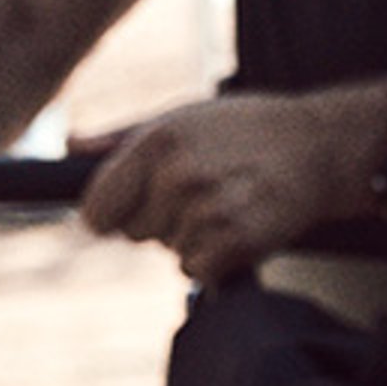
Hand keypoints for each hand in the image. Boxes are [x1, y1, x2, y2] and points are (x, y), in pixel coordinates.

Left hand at [77, 91, 365, 283]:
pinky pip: (198, 269)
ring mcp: (208, 209)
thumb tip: (69, 146)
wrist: (318, 144)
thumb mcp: (181, 116)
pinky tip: (238, 225)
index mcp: (157, 142)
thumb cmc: (244, 127)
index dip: (107, 213)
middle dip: (157, 219)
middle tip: (197, 191)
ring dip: (191, 238)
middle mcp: (178, 175)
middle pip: (132, 232)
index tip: (123, 210)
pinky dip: (214, 259)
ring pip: (168, 252)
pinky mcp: (238, 239)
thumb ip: (121, 137)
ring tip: (225, 201)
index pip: (97, 206)